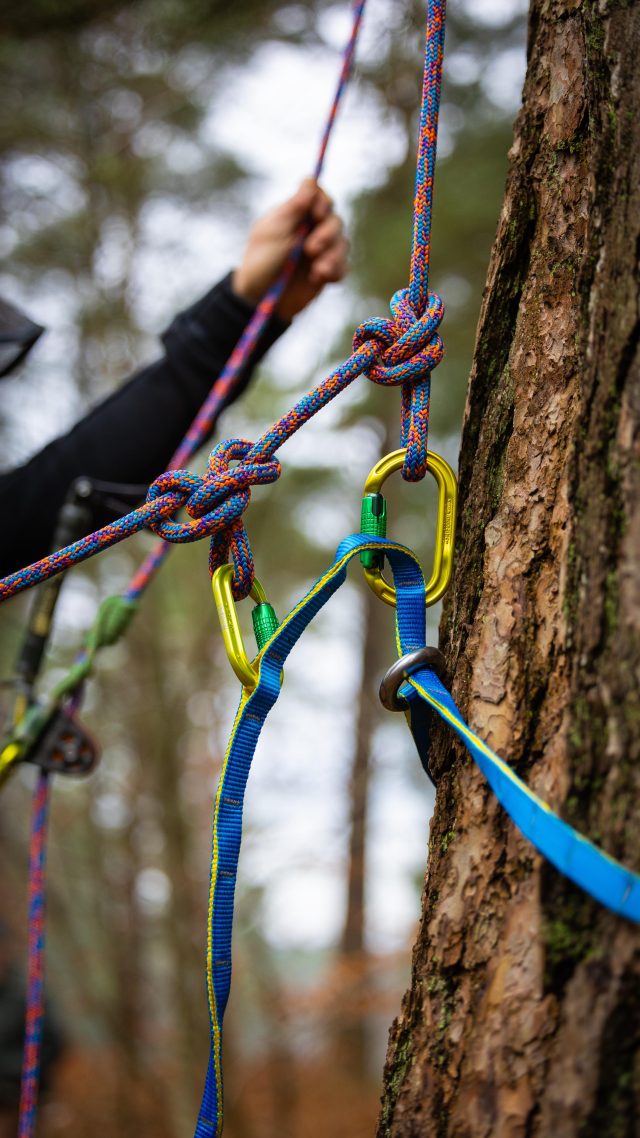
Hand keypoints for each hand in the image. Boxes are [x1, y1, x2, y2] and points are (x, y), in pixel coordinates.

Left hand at [232, 179, 348, 320]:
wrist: (260, 299)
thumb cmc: (260, 261)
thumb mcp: (273, 232)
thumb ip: (293, 208)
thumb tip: (310, 181)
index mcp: (296, 214)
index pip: (319, 195)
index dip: (322, 201)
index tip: (315, 213)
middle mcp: (312, 229)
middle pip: (335, 219)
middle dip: (328, 233)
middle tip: (311, 248)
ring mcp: (321, 251)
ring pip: (343, 243)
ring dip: (333, 255)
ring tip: (317, 269)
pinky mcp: (327, 272)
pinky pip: (344, 267)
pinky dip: (335, 271)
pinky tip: (318, 279)